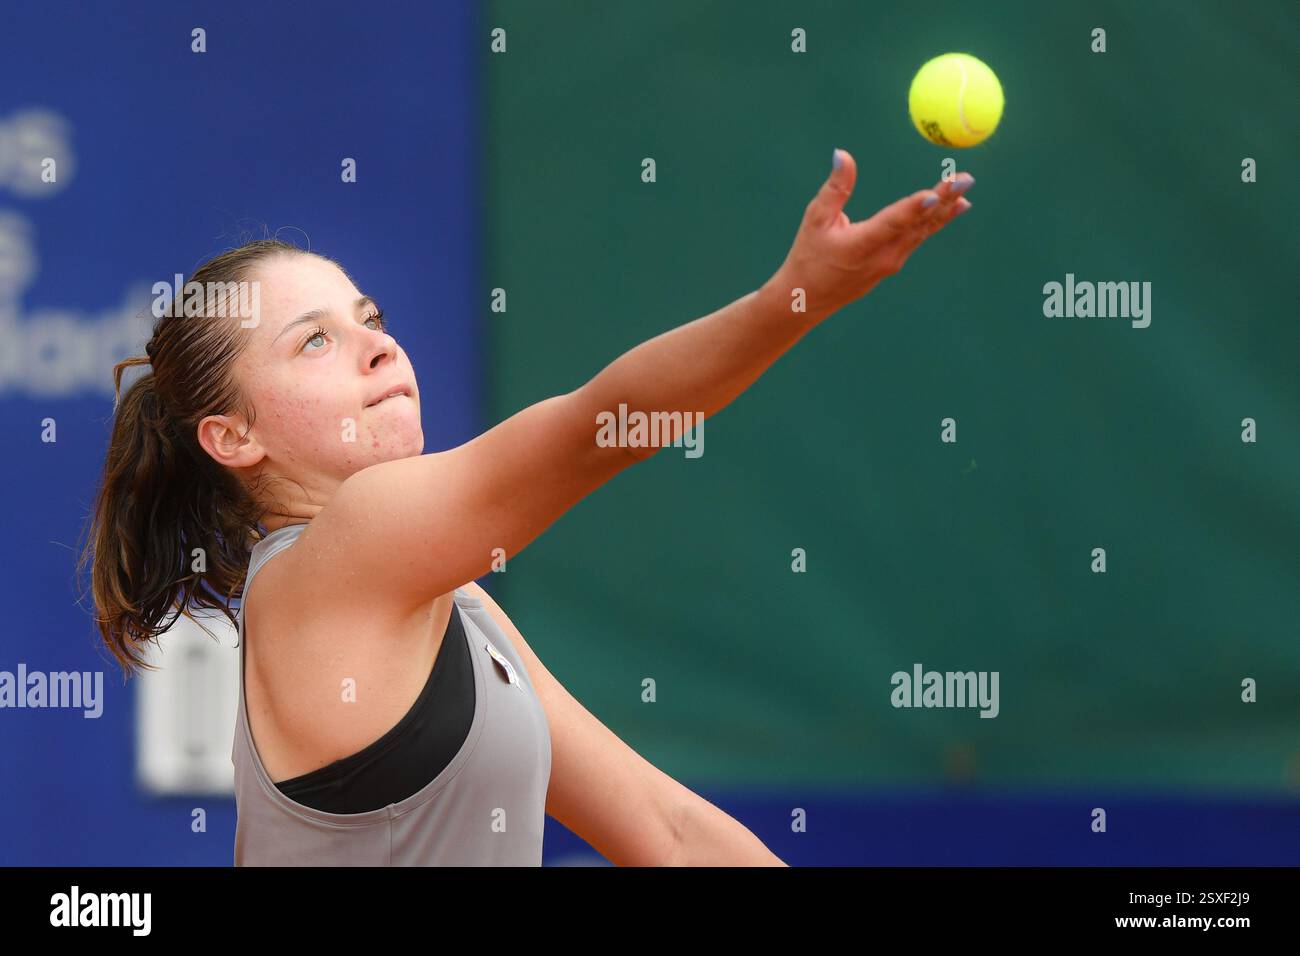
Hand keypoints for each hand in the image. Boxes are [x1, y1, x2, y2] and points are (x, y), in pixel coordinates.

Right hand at [767, 148, 973, 320]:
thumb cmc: (807, 257)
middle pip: (918, 224)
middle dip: (944, 200)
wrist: (806, 301)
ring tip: (965, 190)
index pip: (893, 223)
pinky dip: (934, 222)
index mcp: (860, 245)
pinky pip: (918, 239)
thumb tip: (842, 153)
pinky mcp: (891, 265)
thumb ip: (835, 187)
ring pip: (922, 232)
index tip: (935, 194)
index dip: (915, 208)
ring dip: (945, 210)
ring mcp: (890, 263)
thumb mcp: (815, 219)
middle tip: (966, 179)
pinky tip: (952, 209)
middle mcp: (881, 257)